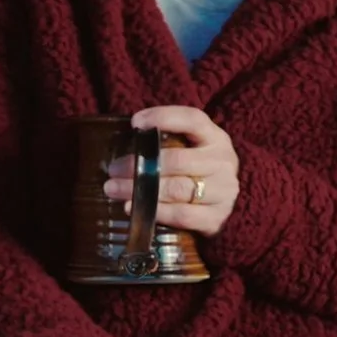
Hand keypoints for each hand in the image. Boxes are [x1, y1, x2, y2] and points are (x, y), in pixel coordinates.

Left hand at [103, 105, 239, 236]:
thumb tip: (126, 142)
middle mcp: (223, 162)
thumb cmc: (197, 172)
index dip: (164, 117)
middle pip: (178, 160)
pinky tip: (133, 208)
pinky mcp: (217, 218)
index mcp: (215, 138)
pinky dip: (155, 212)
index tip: (135, 122)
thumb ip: (167, 142)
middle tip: (113, 169)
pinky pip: (182, 215)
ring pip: (177, 189)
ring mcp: (223, 191)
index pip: (193, 120)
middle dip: (140, 164)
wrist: (222, 206)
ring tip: (114, 189)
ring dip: (141, 190)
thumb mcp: (191, 150)